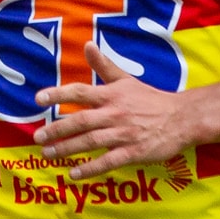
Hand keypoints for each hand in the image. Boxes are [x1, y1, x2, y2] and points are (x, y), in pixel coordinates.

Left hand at [31, 43, 195, 179]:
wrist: (182, 118)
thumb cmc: (150, 99)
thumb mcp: (126, 80)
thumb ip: (104, 66)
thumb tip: (87, 45)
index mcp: (111, 95)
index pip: (80, 91)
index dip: (58, 94)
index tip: (38, 99)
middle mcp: (114, 113)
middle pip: (80, 121)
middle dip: (56, 129)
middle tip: (37, 137)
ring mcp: (124, 134)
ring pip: (90, 142)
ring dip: (67, 149)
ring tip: (48, 154)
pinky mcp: (133, 152)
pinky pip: (108, 161)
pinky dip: (90, 168)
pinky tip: (74, 173)